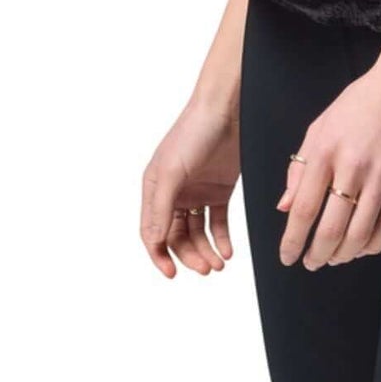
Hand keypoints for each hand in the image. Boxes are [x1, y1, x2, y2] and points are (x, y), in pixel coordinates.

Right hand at [141, 98, 240, 278]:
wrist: (227, 107)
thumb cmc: (193, 131)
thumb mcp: (172, 170)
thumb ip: (161, 207)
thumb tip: (153, 241)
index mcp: (155, 189)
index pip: (153, 233)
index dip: (159, 256)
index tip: (172, 274)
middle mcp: (175, 193)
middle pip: (178, 236)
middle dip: (190, 255)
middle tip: (206, 269)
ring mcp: (198, 192)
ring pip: (198, 232)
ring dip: (206, 251)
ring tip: (219, 264)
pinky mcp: (220, 189)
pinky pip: (218, 221)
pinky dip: (222, 238)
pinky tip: (227, 250)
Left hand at [278, 60, 380, 268]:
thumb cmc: (362, 102)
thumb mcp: (320, 126)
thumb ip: (300, 167)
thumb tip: (284, 207)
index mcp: (326, 150)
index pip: (303, 209)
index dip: (292, 241)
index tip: (287, 256)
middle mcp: (353, 165)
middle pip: (331, 229)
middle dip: (316, 255)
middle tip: (311, 262)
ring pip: (359, 235)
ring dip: (343, 256)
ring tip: (334, 258)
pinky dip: (372, 246)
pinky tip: (362, 246)